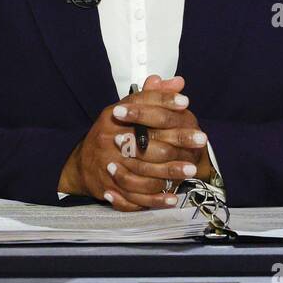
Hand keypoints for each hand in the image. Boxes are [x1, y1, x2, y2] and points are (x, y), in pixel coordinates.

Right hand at [58, 75, 206, 210]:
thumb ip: (152, 97)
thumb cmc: (111, 133)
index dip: (163, 101)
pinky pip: (135, 196)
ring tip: (191, 170)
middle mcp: (108, 139)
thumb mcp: (126, 110)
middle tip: (200, 141)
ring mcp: (108, 165)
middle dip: (177, 141)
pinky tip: (172, 197)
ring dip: (170, 171)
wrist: (82, 165)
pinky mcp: (110, 188)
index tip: (185, 103)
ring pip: (144, 170)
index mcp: (112, 117)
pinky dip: (154, 199)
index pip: (140, 105)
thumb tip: (178, 83)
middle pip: (147, 140)